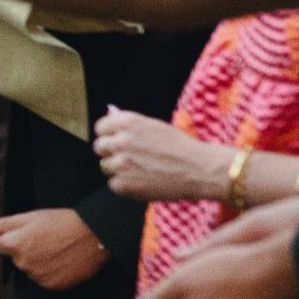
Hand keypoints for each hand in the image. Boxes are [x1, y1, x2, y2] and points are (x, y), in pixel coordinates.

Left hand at [0, 208, 107, 290]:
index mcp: (15, 245)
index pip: (1, 245)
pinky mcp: (53, 286)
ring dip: (38, 262)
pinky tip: (62, 261)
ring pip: (31, 270)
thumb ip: (4, 224)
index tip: (30, 233)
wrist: (93, 235)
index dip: (14, 237)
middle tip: (46, 239)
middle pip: (16, 258)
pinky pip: (45, 280)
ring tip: (56, 249)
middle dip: (26, 250)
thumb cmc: (61, 221)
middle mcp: (24, 264)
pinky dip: (51, 272)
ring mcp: (38, 277)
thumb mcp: (31, 216)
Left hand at [93, 107, 226, 204]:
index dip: (109, 135)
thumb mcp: (154, 126)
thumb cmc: (180, 147)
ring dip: (118, 169)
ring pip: (105, 167)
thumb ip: (130, 124)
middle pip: (99, 147)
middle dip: (111, 152)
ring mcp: (121, 164)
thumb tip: (111, 113)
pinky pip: (113, 184)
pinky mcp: (124, 184)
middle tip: (129, 158)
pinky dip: (125, 185)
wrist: (199, 169)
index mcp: (127, 122)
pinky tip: (142, 181)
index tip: (116, 141)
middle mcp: (120, 141)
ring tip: (140, 170)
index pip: (100, 128)